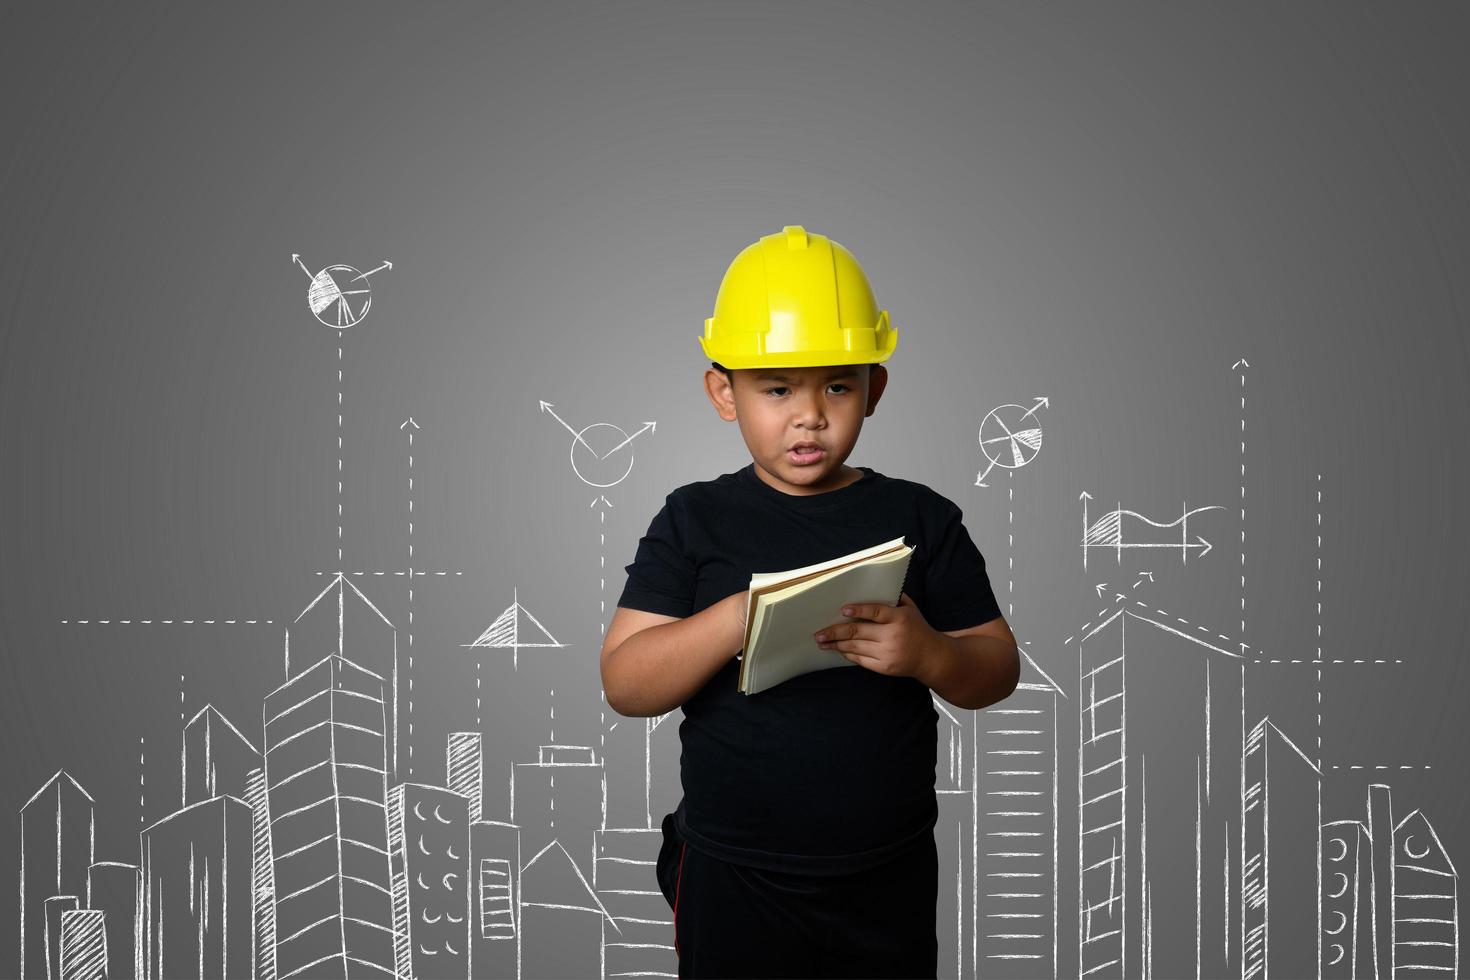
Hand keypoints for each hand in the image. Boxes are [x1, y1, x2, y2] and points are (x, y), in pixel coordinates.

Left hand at [812, 592, 943, 679]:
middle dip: (835, 632)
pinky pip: (861, 660)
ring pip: (855, 647)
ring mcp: (888, 653)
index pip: (876, 612)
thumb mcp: (910, 608)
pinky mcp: (885, 667)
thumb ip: (893, 597)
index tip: (842, 609)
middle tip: (819, 633)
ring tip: (822, 642)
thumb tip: (871, 585)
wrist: (931, 657)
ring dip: (836, 644)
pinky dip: (848, 654)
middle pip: (858, 632)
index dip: (859, 610)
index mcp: (899, 618)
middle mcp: (893, 636)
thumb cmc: (917, 628)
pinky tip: (839, 649)